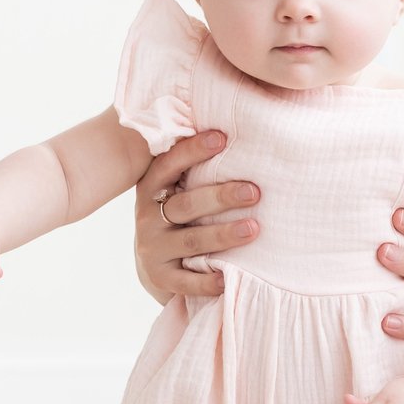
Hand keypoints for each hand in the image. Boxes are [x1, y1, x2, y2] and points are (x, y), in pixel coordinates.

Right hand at [134, 131, 259, 303]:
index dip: (193, 150)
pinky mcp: (161, 278)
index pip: (169, 164)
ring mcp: (153, 248)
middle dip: (221, 197)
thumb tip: (230, 122)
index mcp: (152, 187)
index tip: (222, 137)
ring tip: (254, 229)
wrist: (154, 266)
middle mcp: (149, 216)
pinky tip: (230, 278)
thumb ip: (192, 164)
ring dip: (223, 235)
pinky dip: (208, 281)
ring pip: (192, 241)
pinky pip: (186, 282)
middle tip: (254, 191)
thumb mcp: (175, 188)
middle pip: (187, 205)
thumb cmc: (177, 214)